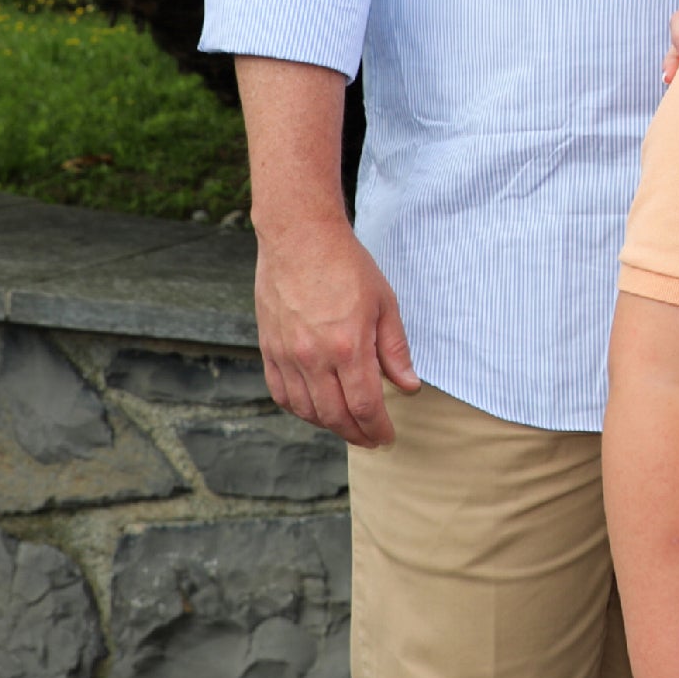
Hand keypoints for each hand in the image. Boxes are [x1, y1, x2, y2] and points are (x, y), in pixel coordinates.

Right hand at [254, 214, 422, 447]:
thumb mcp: (384, 303)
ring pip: (307, 410)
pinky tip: (315, 410)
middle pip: (335, 416)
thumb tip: (409, 387)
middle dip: (357, 434)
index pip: (365, 406)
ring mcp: (287, 355)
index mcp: (348, 347)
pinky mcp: (269, 349)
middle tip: (372, 439)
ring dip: (329, 425)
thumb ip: (395, 350)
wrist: (299, 238)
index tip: (388, 437)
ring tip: (348, 426)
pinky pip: (282, 394)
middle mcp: (314, 357)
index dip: (378, 428)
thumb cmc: (346, 266)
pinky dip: (300, 410)